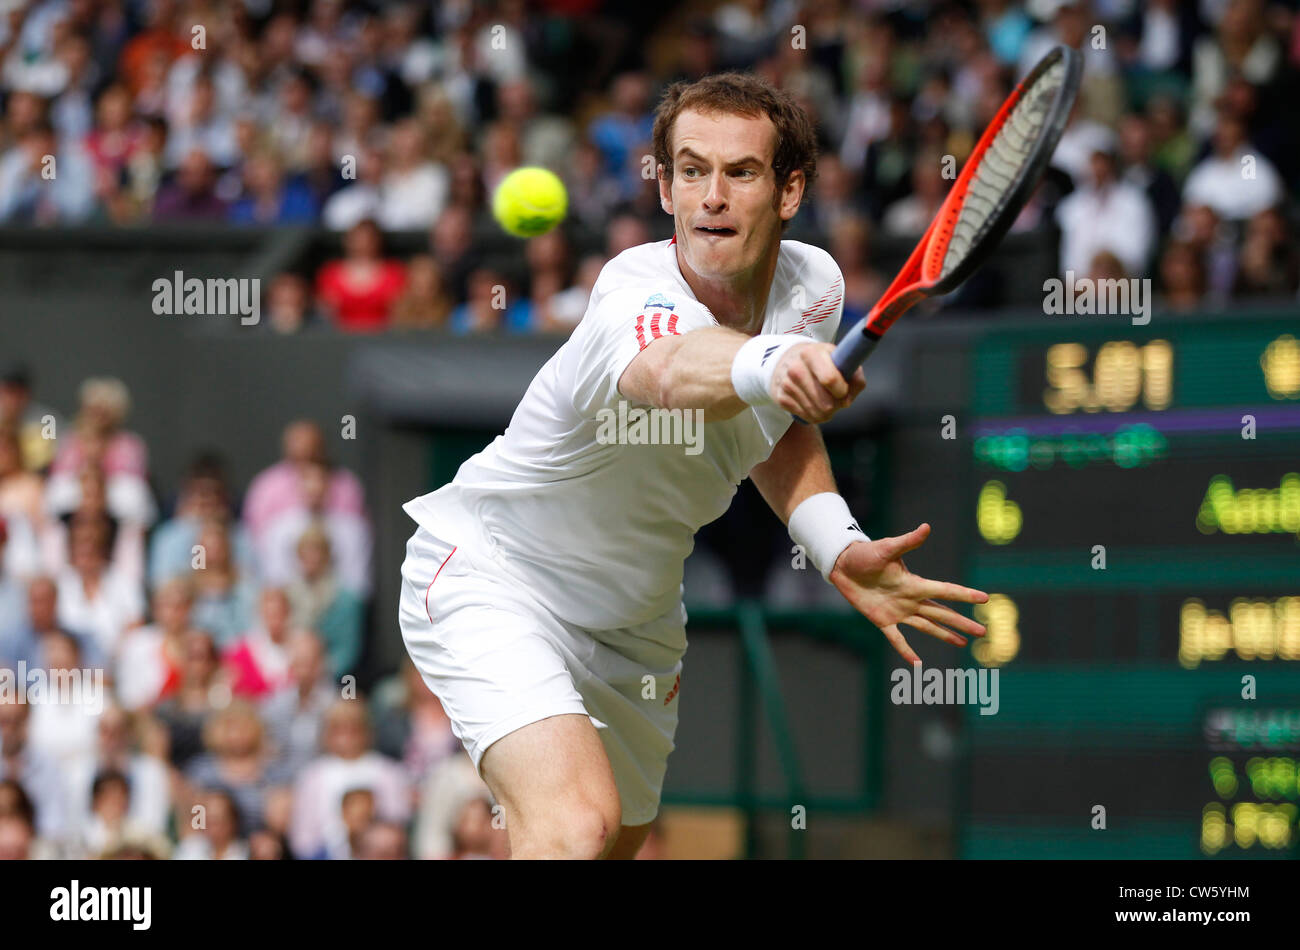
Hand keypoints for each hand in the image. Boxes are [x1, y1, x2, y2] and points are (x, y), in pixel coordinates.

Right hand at [770, 342, 865, 422]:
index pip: (830, 379)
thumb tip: (846, 400)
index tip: (844, 389)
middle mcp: (795, 368)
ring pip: (817, 414)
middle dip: (836, 405)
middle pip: (825, 404)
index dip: (842, 390)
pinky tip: (815, 404)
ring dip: (827, 412)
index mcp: (811, 353)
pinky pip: (807, 417)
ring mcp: (786, 384)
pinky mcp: (781, 399)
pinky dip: (815, 415)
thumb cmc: (821, 361)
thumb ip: (854, 376)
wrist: (789, 360)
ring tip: (827, 401)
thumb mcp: (839, 359)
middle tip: (836, 398)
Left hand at [828, 523, 988, 664]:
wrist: (843, 564)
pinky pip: (897, 639)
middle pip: (942, 613)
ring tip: (963, 643)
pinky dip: (906, 651)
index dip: (964, 595)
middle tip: (982, 631)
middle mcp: (911, 599)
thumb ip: (907, 542)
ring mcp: (898, 611)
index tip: (985, 599)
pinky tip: (917, 663)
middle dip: (962, 622)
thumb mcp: (887, 548)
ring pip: (927, 626)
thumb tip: (926, 527)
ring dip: (945, 634)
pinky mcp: (882, 620)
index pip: (945, 590)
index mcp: (915, 583)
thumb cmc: (866, 553)